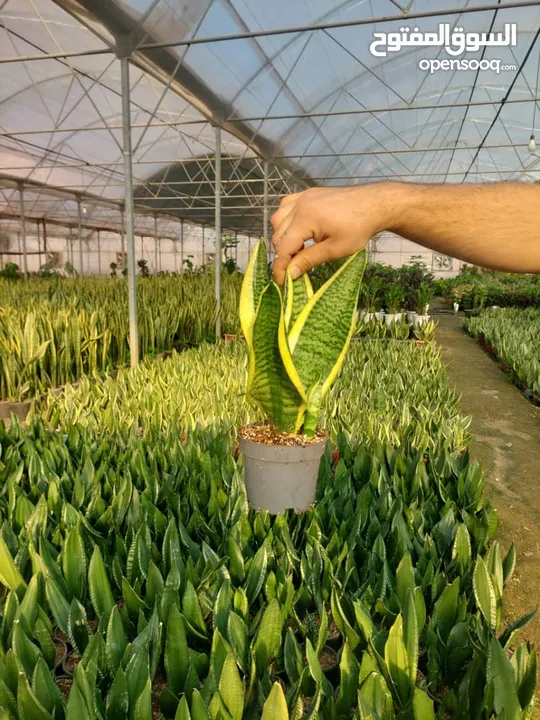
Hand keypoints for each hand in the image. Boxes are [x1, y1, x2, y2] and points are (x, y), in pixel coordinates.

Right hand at [271, 184, 396, 284]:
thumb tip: (289, 274)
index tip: (282, 282)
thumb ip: (308, 260)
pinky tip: (297, 230)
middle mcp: (299, 205)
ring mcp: (302, 197)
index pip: (283, 247)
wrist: (374, 204)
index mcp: (305, 218)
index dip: (280, 266)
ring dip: (282, 237)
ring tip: (297, 249)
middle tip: (294, 268)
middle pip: (278, 234)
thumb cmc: (359, 229)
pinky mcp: (307, 193)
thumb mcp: (335, 249)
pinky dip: (286, 220)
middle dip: (283, 253)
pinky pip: (286, 206)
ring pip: (278, 219)